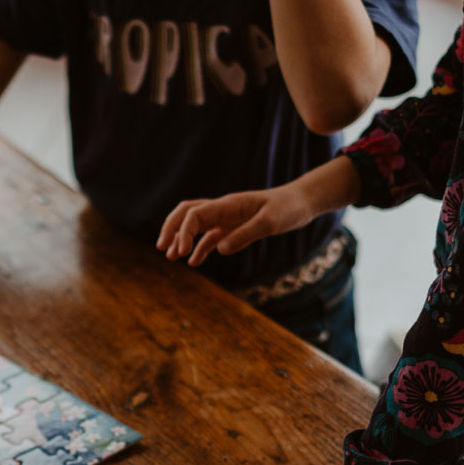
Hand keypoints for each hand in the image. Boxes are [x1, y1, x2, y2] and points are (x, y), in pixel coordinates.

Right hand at [158, 184, 315, 265]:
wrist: (301, 202)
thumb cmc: (288, 209)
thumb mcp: (271, 223)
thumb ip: (246, 235)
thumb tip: (221, 250)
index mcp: (228, 204)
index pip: (195, 214)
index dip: (183, 232)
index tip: (181, 252)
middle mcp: (223, 208)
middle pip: (187, 213)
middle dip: (171, 228)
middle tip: (162, 247)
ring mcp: (227, 217)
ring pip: (195, 224)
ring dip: (181, 238)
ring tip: (171, 256)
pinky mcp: (234, 227)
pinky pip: (211, 236)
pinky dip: (200, 248)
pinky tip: (193, 262)